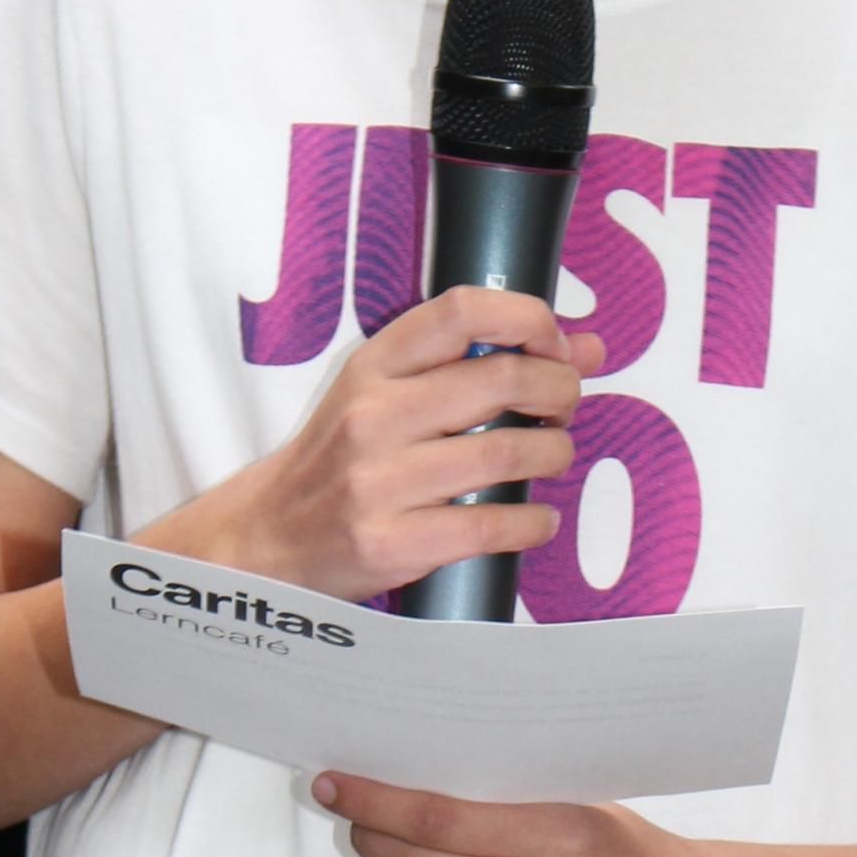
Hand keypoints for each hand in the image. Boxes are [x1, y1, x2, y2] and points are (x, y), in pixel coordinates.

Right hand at [168, 289, 602, 603]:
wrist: (268, 538)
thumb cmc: (342, 460)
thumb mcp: (388, 396)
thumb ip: (478, 365)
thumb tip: (588, 349)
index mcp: (372, 366)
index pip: (461, 312)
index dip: (528, 320)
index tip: (553, 346)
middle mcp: (373, 416)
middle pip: (502, 380)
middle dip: (559, 392)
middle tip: (564, 409)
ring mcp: (379, 482)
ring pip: (507, 453)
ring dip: (554, 454)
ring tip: (553, 458)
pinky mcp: (390, 544)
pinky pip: (491, 526)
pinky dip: (534, 523)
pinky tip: (537, 520)